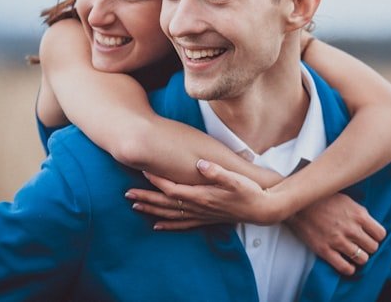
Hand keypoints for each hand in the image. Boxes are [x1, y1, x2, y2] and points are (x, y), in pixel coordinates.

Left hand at [125, 160, 283, 229]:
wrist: (263, 209)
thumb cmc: (250, 192)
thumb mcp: (236, 179)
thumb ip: (217, 171)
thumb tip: (199, 164)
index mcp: (202, 196)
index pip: (173, 189)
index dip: (157, 180)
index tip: (143, 170)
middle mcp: (198, 208)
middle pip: (166, 204)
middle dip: (146, 198)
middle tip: (127, 193)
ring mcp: (201, 215)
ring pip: (170, 215)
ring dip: (152, 211)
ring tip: (135, 206)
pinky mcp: (206, 219)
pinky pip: (182, 225)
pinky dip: (168, 225)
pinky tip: (157, 226)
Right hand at [285, 193, 385, 275]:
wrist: (298, 204)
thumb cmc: (323, 199)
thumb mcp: (347, 200)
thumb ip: (360, 213)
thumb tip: (370, 226)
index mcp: (358, 214)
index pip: (380, 234)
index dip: (376, 237)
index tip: (371, 236)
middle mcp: (351, 228)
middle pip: (373, 248)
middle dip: (369, 247)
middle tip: (361, 245)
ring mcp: (338, 241)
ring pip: (362, 259)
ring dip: (359, 258)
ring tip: (354, 253)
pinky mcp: (325, 250)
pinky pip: (345, 267)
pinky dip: (348, 268)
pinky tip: (346, 263)